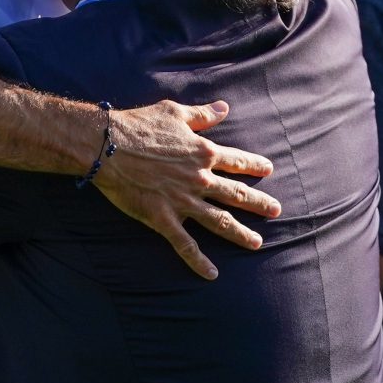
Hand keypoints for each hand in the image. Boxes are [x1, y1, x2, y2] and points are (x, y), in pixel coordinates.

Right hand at [93, 99, 278, 280]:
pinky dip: (199, 261)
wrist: (107, 146)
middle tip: (276, 210)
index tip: (268, 170)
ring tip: (257, 243)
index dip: (254, 165)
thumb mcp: (174, 112)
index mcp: (202, 152)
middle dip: (258, 203)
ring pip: (219, 221)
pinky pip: (185, 245)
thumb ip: (202, 114)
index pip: (236, 161)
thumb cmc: (138, 125)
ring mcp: (183, 201)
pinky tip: (212, 274)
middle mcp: (199, 179)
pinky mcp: (163, 219)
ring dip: (240, 233)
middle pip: (236, 194)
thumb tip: (224, 107)